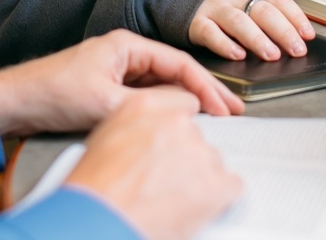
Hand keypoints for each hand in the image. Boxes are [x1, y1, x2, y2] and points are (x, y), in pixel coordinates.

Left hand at [0, 29, 243, 137]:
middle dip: (204, 92)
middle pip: (174, 72)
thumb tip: (188, 105)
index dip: (206, 86)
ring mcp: (116, 70)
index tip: (225, 107)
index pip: (179, 63)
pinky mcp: (108, 88)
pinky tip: (177, 120)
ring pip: (162, 84)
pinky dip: (165, 107)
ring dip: (186, 101)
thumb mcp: (106, 101)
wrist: (15, 102)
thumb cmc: (52, 93)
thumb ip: (150, 103)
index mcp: (126, 45)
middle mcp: (124, 53)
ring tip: (213, 118)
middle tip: (232, 111)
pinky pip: (146, 95)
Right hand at [64, 88, 242, 239]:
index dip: (175, 133)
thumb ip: (135, 128)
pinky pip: (232, 186)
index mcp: (146, 107)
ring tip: (172, 200)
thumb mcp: (104, 139)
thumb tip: (148, 137)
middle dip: (185, 159)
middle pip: (196, 137)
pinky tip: (195, 208)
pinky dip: (218, 200)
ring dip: (198, 179)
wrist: (98, 219)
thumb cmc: (94, 190)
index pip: (181, 105)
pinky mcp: (216, 182)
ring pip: (212, 162)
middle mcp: (177, 123)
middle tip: (164, 181)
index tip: (170, 148)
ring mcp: (199, 152)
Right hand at [188, 0, 314, 60]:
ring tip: (272, 55)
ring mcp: (214, 8)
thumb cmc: (219, 2)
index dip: (295, 17)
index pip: (278, 0)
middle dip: (282, 31)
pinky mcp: (196, 22)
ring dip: (258, 39)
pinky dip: (225, 44)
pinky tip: (237, 55)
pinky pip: (211, 33)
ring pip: (238, 21)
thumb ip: (264, 13)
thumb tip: (295, 37)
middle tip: (296, 49)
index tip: (308, 35)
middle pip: (262, 11)